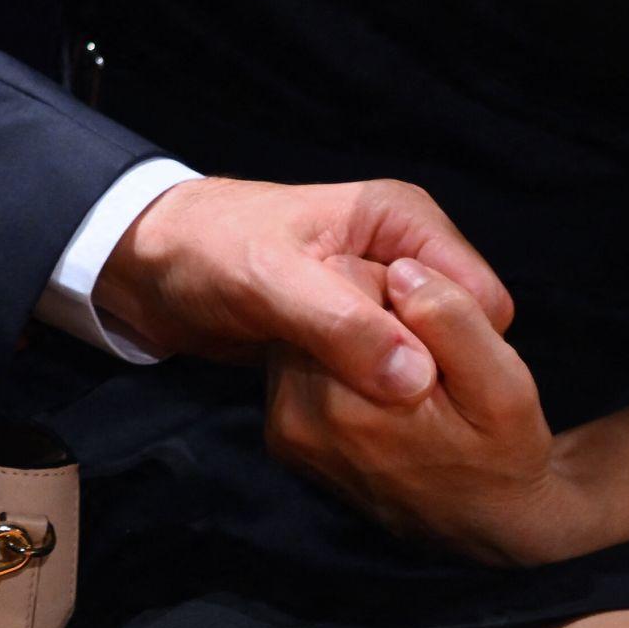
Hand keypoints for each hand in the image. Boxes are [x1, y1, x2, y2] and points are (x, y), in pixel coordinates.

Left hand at [97, 174, 514, 406]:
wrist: (147, 264)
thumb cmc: (205, 250)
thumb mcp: (270, 281)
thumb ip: (342, 325)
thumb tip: (415, 381)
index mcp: (402, 221)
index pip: (481, 301)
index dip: (456, 352)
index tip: (417, 388)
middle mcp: (398, 253)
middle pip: (454, 336)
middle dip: (426, 376)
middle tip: (373, 399)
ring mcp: (375, 295)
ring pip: (421, 362)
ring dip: (392, 392)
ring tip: (344, 397)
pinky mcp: (350, 331)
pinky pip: (384, 375)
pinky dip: (367, 396)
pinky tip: (336, 406)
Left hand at [265, 258, 596, 566]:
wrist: (481, 523)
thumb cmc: (501, 453)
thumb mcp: (505, 386)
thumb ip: (453, 322)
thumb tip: (401, 275)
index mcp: (352, 402)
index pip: (348, 277)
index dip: (397, 285)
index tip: (430, 330)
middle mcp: (304, 416)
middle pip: (321, 303)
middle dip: (371, 311)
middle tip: (422, 358)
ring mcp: (288, 430)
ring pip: (308, 332)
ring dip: (351, 337)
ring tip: (400, 378)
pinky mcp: (283, 438)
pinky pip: (301, 366)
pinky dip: (335, 366)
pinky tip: (375, 392)